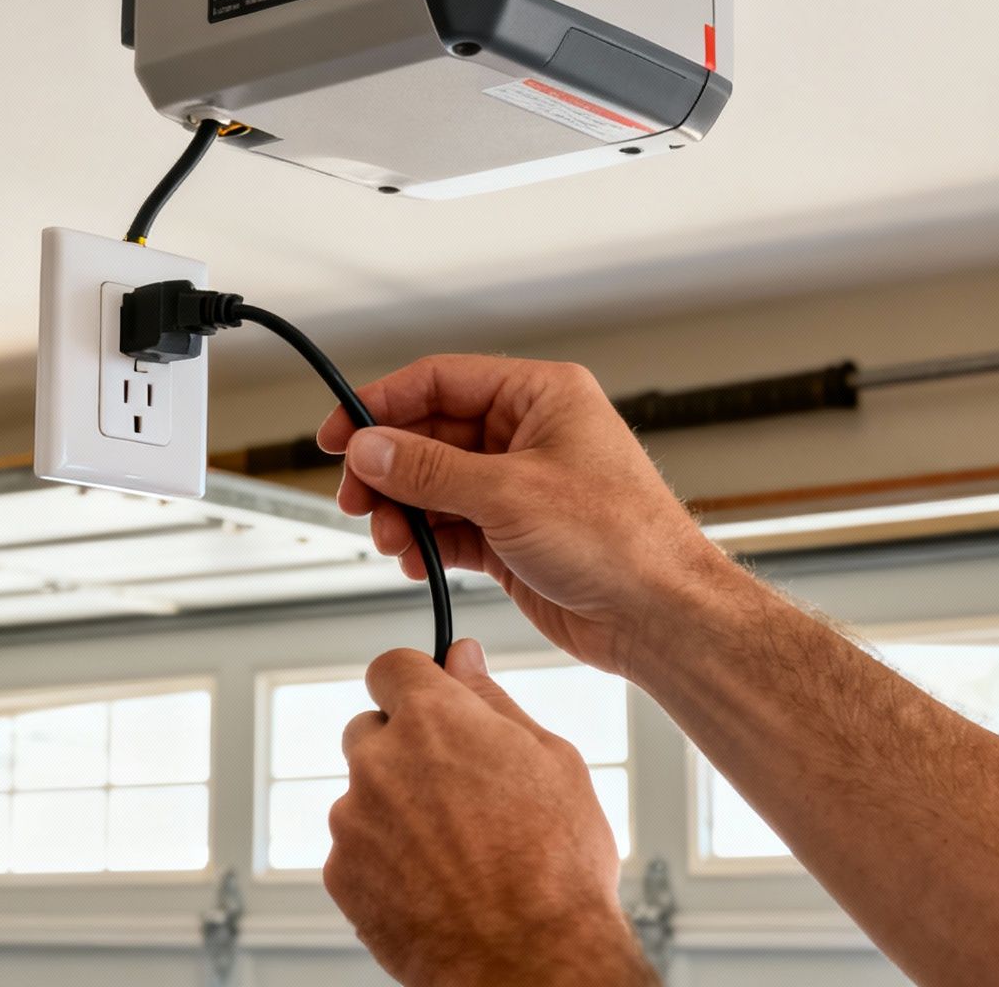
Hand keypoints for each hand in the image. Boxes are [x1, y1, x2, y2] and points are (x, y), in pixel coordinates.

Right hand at [318, 355, 717, 675]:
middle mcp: (529, 435)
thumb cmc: (622, 541)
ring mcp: (520, 487)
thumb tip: (370, 448)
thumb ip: (429, 469)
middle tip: (356, 499)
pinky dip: (426, 542)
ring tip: (392, 539)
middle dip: (388, 469)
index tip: (339, 434)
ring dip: (403, 511)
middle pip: (430, 435)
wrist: (660, 616)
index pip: (441, 380)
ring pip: (434, 485)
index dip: (382, 404)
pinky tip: (416, 560)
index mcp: (541, 396)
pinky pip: (450, 526)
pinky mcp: (513, 535)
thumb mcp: (510, 494)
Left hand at [325, 641, 653, 986]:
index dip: (415, 682)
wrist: (532, 962)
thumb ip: (492, 698)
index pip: (391, 666)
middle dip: (404, 749)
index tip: (431, 702)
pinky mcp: (341, 873)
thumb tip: (462, 656)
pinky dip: (384, 858)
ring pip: (363, 794)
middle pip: (370, 730)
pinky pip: (356, 848)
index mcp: (433, 719)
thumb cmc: (556, 868)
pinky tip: (434, 881)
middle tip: (458, 792)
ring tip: (456, 850)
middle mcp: (380, 761)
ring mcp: (353, 820)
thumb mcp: (552, 760)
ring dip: (395, 809)